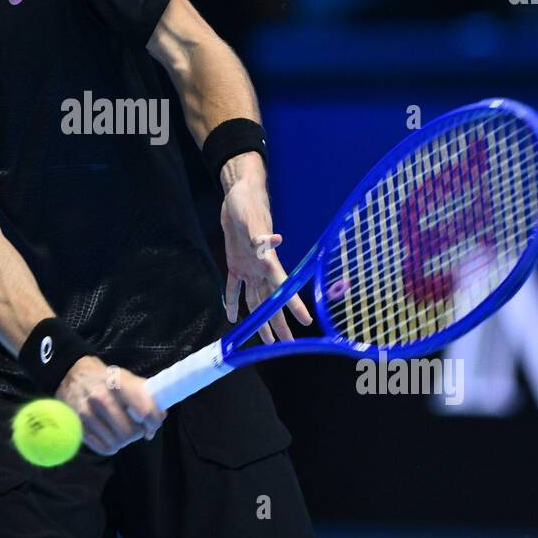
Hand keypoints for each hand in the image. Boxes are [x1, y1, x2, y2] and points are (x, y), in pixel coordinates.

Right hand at [57, 356, 165, 455]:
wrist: (73, 376)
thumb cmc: (106, 379)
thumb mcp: (127, 378)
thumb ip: (146, 395)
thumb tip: (161, 416)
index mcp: (118, 383)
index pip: (144, 411)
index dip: (153, 422)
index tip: (152, 425)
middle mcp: (101, 398)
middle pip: (130, 432)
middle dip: (138, 433)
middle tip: (136, 428)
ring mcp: (87, 413)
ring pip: (117, 442)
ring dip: (124, 441)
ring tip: (122, 431)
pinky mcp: (78, 426)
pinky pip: (103, 448)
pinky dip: (111, 446)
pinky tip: (110, 436)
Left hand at [220, 157, 312, 342]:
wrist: (239, 193)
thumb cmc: (247, 202)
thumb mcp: (251, 216)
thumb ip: (260, 232)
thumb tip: (272, 240)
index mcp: (268, 259)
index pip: (282, 286)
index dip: (293, 305)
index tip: (306, 321)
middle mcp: (261, 267)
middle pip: (271, 300)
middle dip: (278, 322)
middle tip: (284, 345)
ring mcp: (249, 267)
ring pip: (256, 299)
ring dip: (259, 318)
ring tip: (266, 340)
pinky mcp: (235, 262)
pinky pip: (235, 287)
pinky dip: (232, 300)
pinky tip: (231, 316)